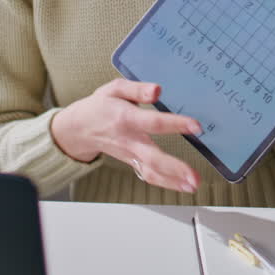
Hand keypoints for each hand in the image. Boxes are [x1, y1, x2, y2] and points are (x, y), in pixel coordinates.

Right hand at [50, 78, 202, 192]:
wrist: (78, 129)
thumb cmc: (100, 106)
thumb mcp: (114, 89)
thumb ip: (137, 88)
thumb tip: (157, 90)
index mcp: (126, 118)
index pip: (153, 122)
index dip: (174, 124)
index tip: (196, 126)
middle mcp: (128, 140)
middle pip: (152, 157)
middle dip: (174, 167)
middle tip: (193, 175)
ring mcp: (129, 155)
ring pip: (151, 171)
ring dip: (173, 181)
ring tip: (193, 185)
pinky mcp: (131, 163)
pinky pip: (148, 175)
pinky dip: (166, 183)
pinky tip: (182, 186)